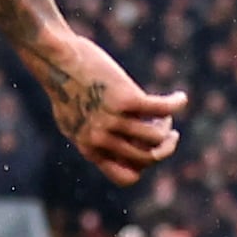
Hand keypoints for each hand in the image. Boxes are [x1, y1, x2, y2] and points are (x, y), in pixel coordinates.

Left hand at [26, 26, 183, 184]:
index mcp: (89, 148)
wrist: (55, 58)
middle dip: (164, 147)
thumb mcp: (71, 119)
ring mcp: (113, 120)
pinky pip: (162, 109)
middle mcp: (101, 139)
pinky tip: (180, 98)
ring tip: (165, 113)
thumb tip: (115, 143)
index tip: (146, 151)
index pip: (125, 177)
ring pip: (156, 137)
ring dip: (167, 125)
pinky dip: (176, 103)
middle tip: (168, 133)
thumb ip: (90, 135)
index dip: (142, 167)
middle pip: (147, 158)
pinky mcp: (125, 99)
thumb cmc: (64, 86)